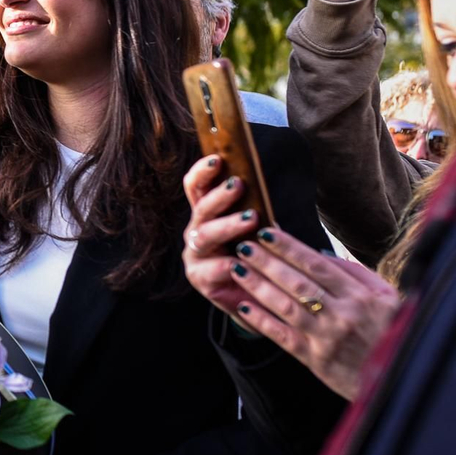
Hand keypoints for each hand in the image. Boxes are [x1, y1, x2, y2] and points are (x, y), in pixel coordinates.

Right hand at [180, 155, 261, 313]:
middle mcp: (196, 230)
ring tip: (250, 219)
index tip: (217, 158)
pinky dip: (227, 265)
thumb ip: (253, 206)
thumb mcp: (258, 227)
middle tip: (238, 184)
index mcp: (207, 213)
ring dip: (227, 225)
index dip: (202, 171)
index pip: (196, 186)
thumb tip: (258, 179)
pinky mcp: (200, 279)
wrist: (261, 295)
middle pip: (201, 208)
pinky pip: (211, 269)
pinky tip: (240, 262)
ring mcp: (195, 254)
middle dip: (219, 195)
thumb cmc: (259, 255)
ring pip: (205, 235)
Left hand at [230, 227, 401, 399]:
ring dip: (258, 286)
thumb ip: (357, 274)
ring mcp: (328, 338)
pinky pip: (283, 337)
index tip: (266, 232)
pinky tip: (243, 306)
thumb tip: (320, 256)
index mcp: (361, 295)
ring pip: (286, 306)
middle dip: (267, 262)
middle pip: (298, 282)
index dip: (289, 247)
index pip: (317, 265)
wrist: (398, 379)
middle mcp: (343, 314)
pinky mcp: (316, 360)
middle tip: (244, 246)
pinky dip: (262, 321)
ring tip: (237, 269)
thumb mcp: (387, 298)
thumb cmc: (390, 332)